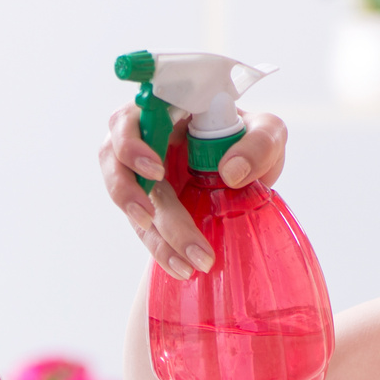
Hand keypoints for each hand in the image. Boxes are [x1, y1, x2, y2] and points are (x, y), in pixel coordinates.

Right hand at [98, 105, 287, 279]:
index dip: (131, 144)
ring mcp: (140, 176)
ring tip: (183, 259)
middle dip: (128, 192)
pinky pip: (144, 230)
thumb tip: (231, 171)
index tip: (156, 169)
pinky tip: (183, 268)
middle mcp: (142, 140)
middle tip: (151, 218)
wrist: (245, 176)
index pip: (129, 119)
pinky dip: (163, 251)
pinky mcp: (146, 208)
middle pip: (112, 160)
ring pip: (125, 200)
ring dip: (151, 232)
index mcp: (163, 110)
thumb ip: (259, 143)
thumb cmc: (249, 142)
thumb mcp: (267, 133)